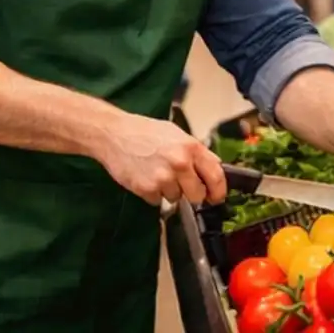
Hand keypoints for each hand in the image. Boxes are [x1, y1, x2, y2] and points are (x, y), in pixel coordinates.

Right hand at [96, 112, 226, 206]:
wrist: (114, 134)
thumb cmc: (144, 132)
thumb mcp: (176, 134)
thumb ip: (196, 151)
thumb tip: (214, 165)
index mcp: (191, 147)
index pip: (216, 176)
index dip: (218, 190)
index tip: (216, 196)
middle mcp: (180, 163)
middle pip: (198, 195)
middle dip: (192, 193)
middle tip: (182, 184)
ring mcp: (163, 178)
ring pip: (176, 198)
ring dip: (169, 191)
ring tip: (157, 173)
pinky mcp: (147, 189)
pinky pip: (157, 201)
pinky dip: (153, 193)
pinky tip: (146, 177)